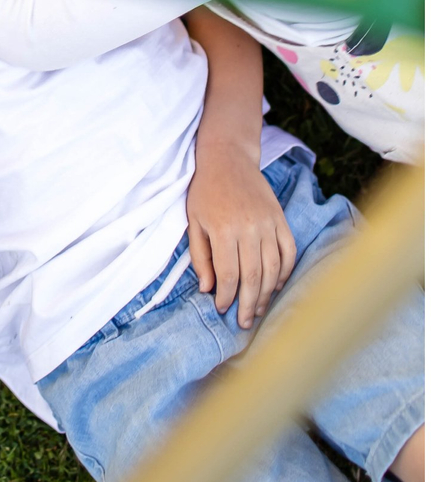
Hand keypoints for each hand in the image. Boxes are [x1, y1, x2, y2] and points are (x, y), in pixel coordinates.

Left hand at [186, 153, 297, 329]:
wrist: (228, 159)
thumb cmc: (205, 191)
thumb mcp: (193, 222)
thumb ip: (200, 257)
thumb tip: (206, 289)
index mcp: (224, 231)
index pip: (229, 275)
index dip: (226, 297)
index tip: (222, 308)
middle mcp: (249, 229)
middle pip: (253, 277)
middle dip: (248, 305)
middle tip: (244, 323)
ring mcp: (268, 224)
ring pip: (273, 269)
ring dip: (267, 293)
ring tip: (259, 309)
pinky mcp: (280, 219)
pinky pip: (288, 252)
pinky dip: (284, 272)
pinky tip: (275, 285)